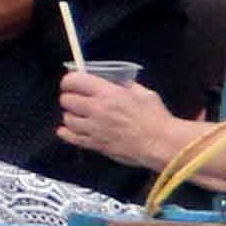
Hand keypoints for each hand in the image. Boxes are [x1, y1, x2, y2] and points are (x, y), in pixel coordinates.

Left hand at [55, 69, 185, 170]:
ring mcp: (94, 129)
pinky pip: (72, 139)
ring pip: (67, 119)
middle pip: (67, 100)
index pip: (75, 81)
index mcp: (108, 93)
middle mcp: (97, 109)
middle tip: (76, 98)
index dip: (70, 80)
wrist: (160, 144)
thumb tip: (116, 81)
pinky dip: (66, 133)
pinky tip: (65, 130)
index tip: (72, 82)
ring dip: (70, 116)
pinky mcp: (96, 145)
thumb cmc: (155, 118)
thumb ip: (126, 85)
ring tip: (77, 115)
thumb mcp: (143, 93)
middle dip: (69, 97)